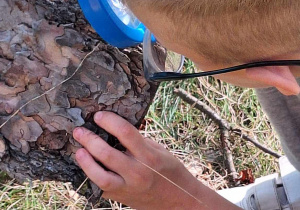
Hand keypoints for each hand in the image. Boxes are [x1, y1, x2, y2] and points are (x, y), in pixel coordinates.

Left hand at [73, 111, 237, 209]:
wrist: (178, 201)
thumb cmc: (170, 171)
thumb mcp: (159, 151)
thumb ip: (138, 141)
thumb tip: (117, 129)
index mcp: (149, 156)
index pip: (125, 132)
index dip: (109, 121)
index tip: (99, 116)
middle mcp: (137, 172)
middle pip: (106, 153)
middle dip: (89, 140)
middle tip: (80, 131)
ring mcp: (128, 188)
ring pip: (99, 176)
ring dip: (85, 161)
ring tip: (79, 151)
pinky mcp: (121, 198)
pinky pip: (101, 187)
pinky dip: (92, 176)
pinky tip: (88, 167)